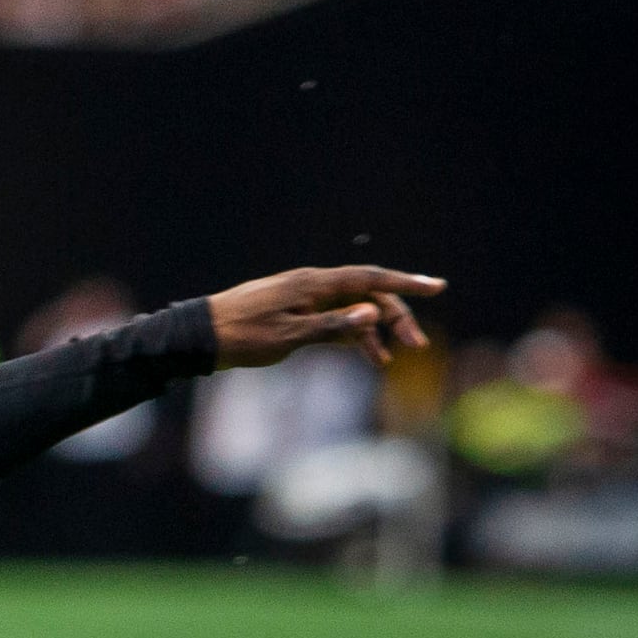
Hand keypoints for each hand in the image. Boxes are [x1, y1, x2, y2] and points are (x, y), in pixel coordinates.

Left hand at [207, 266, 444, 369]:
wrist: (201, 336)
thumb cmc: (242, 337)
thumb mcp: (289, 336)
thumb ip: (333, 325)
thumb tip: (374, 312)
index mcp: (314, 284)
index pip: (371, 278)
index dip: (406, 284)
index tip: (437, 288)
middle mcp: (314, 286)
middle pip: (367, 295)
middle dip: (396, 318)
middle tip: (417, 345)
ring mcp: (305, 300)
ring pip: (353, 310)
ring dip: (376, 332)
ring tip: (392, 359)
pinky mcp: (297, 315)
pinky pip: (335, 321)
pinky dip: (353, 336)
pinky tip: (370, 356)